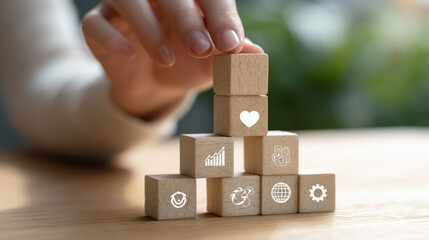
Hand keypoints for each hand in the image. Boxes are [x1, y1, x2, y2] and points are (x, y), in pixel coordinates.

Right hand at [82, 0, 263, 119]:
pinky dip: (110, 37)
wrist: (154, 85)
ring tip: (167, 59)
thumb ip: (232, 57)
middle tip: (200, 49)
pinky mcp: (99, 27)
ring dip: (147, 27)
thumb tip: (256, 54)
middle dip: (185, 18)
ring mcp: (124, 7)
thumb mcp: (213, 65)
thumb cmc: (187, 65)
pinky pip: (94, 24)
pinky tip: (129, 54)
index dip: (220, 15)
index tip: (230, 44)